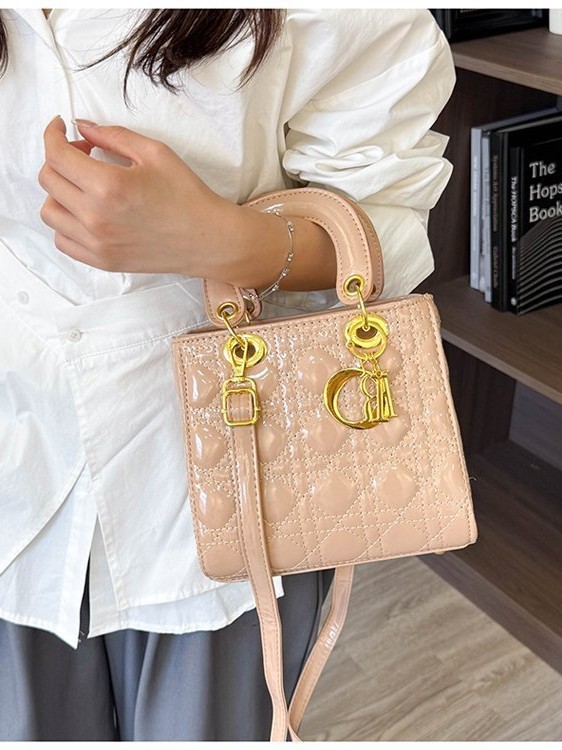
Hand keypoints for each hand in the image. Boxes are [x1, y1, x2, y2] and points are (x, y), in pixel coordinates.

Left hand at [38, 116, 245, 276]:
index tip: (61, 127)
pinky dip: (65, 223)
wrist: (207, 239)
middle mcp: (96, 217)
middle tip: (82, 153)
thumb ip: (113, 135)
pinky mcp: (102, 261)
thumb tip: (82, 126)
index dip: (53, 134)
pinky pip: (63, 241)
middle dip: (58, 158)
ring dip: (58, 192)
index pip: (56, 155)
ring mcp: (97, 243)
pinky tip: (84, 212)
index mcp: (108, 186)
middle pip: (48, 180)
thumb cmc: (187, 196)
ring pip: (49, 212)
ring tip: (82, 185)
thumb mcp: (155, 152)